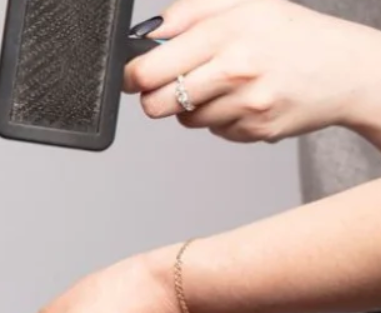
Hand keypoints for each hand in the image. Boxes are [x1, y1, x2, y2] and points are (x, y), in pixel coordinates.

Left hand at [123, 0, 380, 142]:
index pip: (149, 70)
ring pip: (185, 119)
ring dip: (194, 106)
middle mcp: (235, 70)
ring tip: (224, 84)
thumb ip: (188, 13)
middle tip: (172, 83)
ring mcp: (246, 105)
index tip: (135, 74)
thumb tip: (146, 33)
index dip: (133, 75)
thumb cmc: (293, 34)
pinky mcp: (256, 131)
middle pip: (156, 104)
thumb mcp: (244, 4)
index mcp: (225, 33)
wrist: (348, 69)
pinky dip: (221, 118)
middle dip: (156, 96)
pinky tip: (245, 98)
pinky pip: (215, 130)